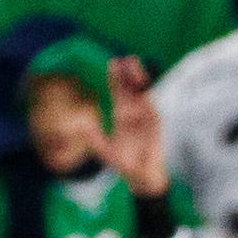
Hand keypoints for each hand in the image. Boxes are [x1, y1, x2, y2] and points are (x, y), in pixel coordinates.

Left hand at [94, 56, 169, 197]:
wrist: (143, 178)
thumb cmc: (125, 165)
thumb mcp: (105, 151)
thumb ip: (95, 138)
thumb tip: (81, 125)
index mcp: (122, 116)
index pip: (119, 92)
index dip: (116, 79)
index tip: (113, 63)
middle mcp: (135, 114)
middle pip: (130, 89)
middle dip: (127, 74)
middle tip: (123, 59)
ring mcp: (146, 118)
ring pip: (143, 94)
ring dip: (139, 80)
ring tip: (134, 65)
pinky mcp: (156, 126)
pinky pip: (152, 108)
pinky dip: (149, 97)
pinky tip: (144, 86)